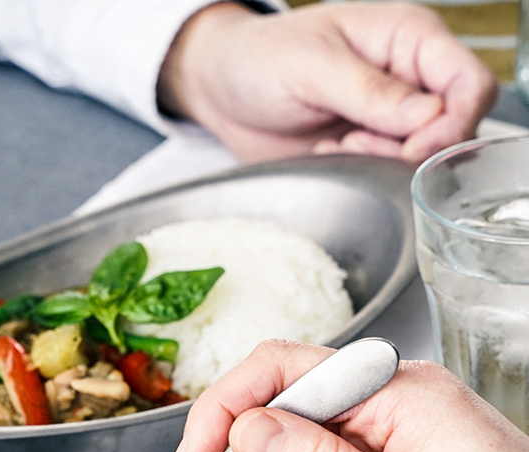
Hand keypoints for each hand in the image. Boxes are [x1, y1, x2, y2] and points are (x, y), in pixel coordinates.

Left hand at [157, 1, 497, 163]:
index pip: (469, 84)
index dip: (452, 124)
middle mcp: (409, 78)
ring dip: (383, 163)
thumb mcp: (312, 66)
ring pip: (422, 158)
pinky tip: (330, 155)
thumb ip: (369, 91)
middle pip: (454, 128)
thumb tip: (426, 116)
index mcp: (410, 38)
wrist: (221, 92)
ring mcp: (388, 118)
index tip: (410, 150)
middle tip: (355, 144)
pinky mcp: (366, 149)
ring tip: (337, 146)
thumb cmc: (261, 59)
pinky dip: (364, 173)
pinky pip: (387, 174)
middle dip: (412, 150)